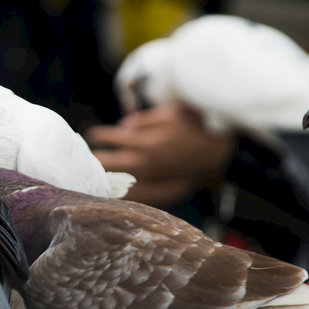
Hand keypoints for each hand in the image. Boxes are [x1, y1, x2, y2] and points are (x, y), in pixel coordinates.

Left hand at [86, 103, 235, 205]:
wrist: (223, 150)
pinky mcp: (164, 190)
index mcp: (146, 140)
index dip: (100, 136)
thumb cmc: (199, 126)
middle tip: (84, 160)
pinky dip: (126, 196)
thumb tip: (123, 126)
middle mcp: (147, 163)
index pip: (113, 139)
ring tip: (93, 179)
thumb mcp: (173, 112)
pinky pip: (139, 196)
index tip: (90, 135)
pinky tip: (116, 196)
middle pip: (111, 164)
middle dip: (96, 162)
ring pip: (120, 183)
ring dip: (106, 181)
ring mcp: (155, 179)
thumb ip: (145, 120)